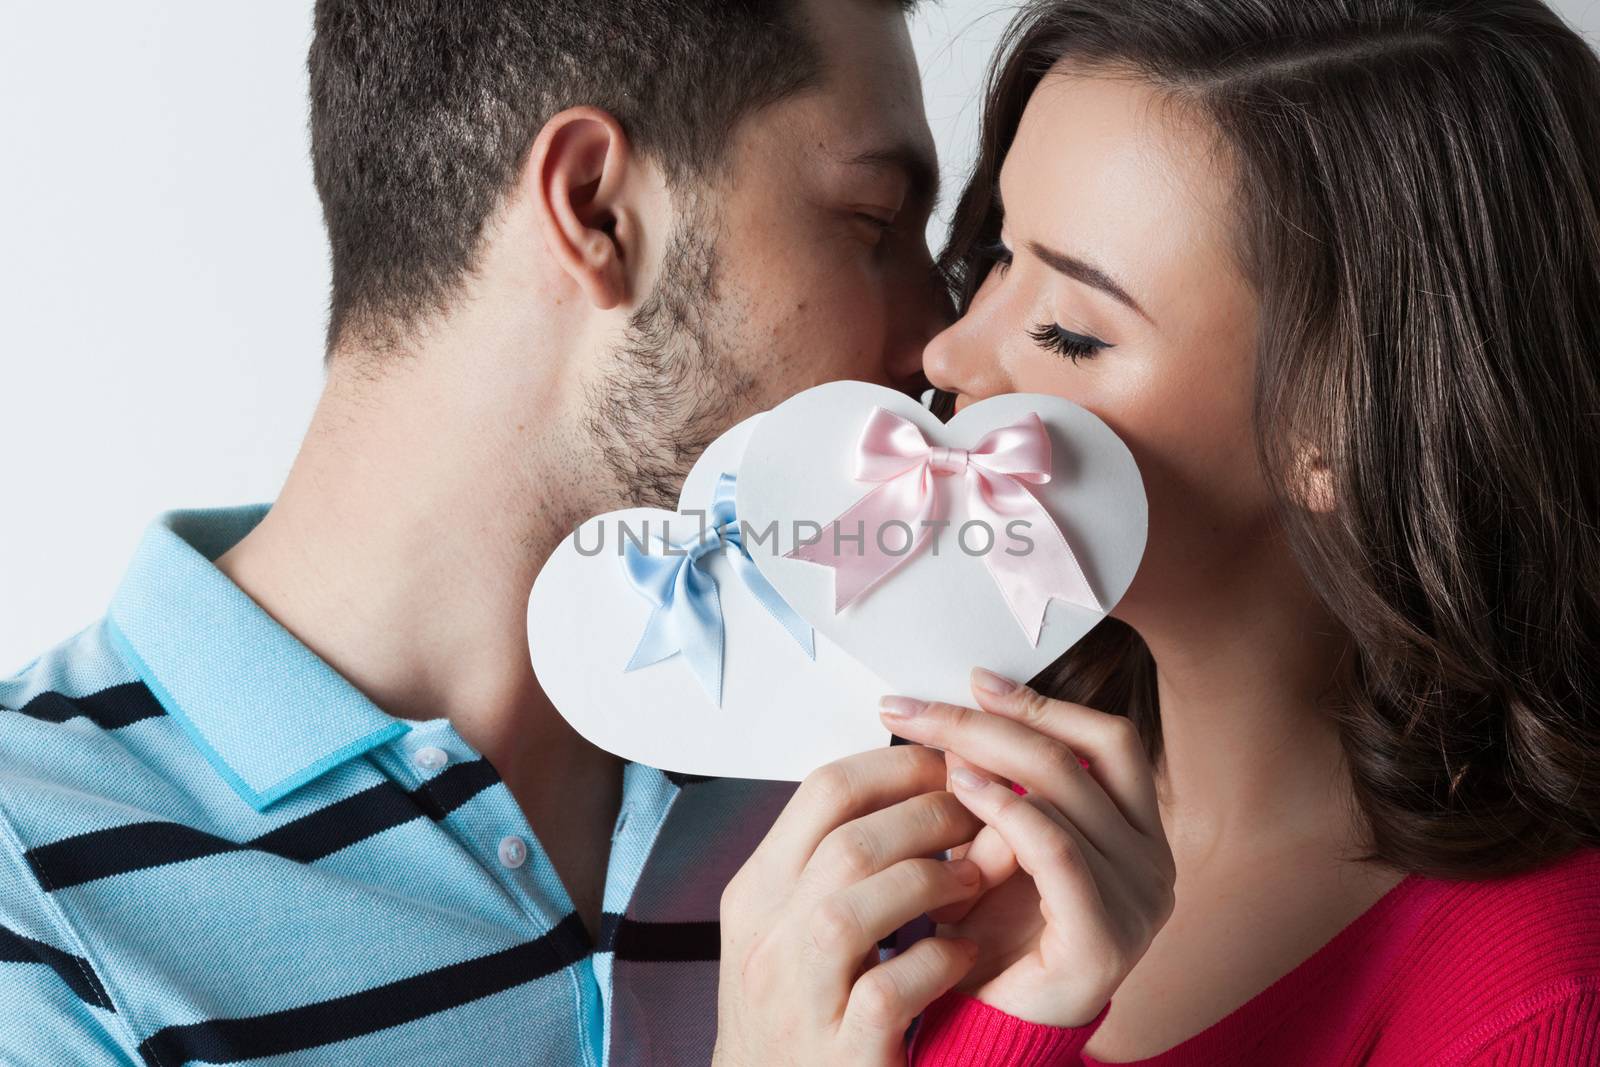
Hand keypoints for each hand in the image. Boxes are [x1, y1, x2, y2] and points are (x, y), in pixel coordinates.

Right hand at [713, 744, 988, 1065]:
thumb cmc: (794, 1014)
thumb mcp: (791, 924)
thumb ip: (837, 863)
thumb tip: (915, 788)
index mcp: (756, 893)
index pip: (823, 792)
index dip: (898, 766)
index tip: (946, 765)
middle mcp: (766, 942)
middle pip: (848, 842)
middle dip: (931, 816)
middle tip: (979, 817)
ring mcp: (799, 1001)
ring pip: (855, 909)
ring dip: (933, 881)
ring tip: (974, 880)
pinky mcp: (841, 1055)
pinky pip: (888, 990)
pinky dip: (936, 963)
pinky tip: (962, 954)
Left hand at [878, 669, 1175, 1027]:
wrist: (986, 1030)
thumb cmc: (989, 939)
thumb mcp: (997, 846)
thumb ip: (999, 787)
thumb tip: (952, 711)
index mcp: (1138, 834)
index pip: (1107, 741)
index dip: (1043, 704)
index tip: (974, 680)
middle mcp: (1153, 863)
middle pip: (1082, 756)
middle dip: (996, 721)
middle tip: (922, 707)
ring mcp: (1139, 901)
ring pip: (1067, 795)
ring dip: (988, 757)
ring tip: (930, 742)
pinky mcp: (1105, 937)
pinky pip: (1055, 851)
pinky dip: (1005, 808)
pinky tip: (960, 788)